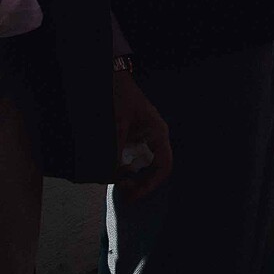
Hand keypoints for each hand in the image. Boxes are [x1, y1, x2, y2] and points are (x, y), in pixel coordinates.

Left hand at [111, 69, 172, 199]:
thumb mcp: (117, 122)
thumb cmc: (119, 95)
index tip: (134, 195)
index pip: (164, 165)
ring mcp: (142, 139)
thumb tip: (113, 173)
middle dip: (139, 184)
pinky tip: (109, 170)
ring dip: (127, 177)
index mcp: (158, 134)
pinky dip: (119, 168)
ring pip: (139, 166)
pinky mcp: (130, 139)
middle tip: (123, 194)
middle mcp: (153, 139)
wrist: (110, 78)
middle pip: (153, 170)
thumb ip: (116, 148)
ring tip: (112, 181)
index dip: (151, 184)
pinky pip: (129, 159)